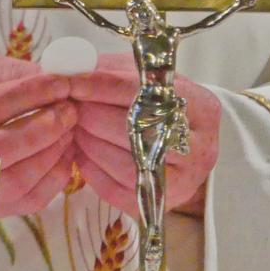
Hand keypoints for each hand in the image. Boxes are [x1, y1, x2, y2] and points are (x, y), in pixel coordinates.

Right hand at [0, 46, 75, 217]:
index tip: (62, 82)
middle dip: (45, 126)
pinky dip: (54, 177)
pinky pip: (27, 200)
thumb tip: (47, 76)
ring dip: (53, 152)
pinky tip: (64, 153)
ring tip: (69, 128)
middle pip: (1, 149)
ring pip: (16, 180)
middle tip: (70, 108)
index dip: (31, 93)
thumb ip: (3, 70)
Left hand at [69, 53, 219, 217]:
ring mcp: (184, 179)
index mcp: (200, 105)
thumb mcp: (147, 79)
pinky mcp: (163, 203)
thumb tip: (71, 67)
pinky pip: (118, 190)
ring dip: (89, 144)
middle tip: (69, 107)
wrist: (189, 148)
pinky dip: (92, 171)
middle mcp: (199, 146)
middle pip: (132, 129)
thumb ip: (112, 70)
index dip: (98, 85)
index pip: (139, 90)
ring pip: (125, 164)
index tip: (70, 81)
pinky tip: (81, 153)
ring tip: (74, 129)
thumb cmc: (161, 107)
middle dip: (91, 115)